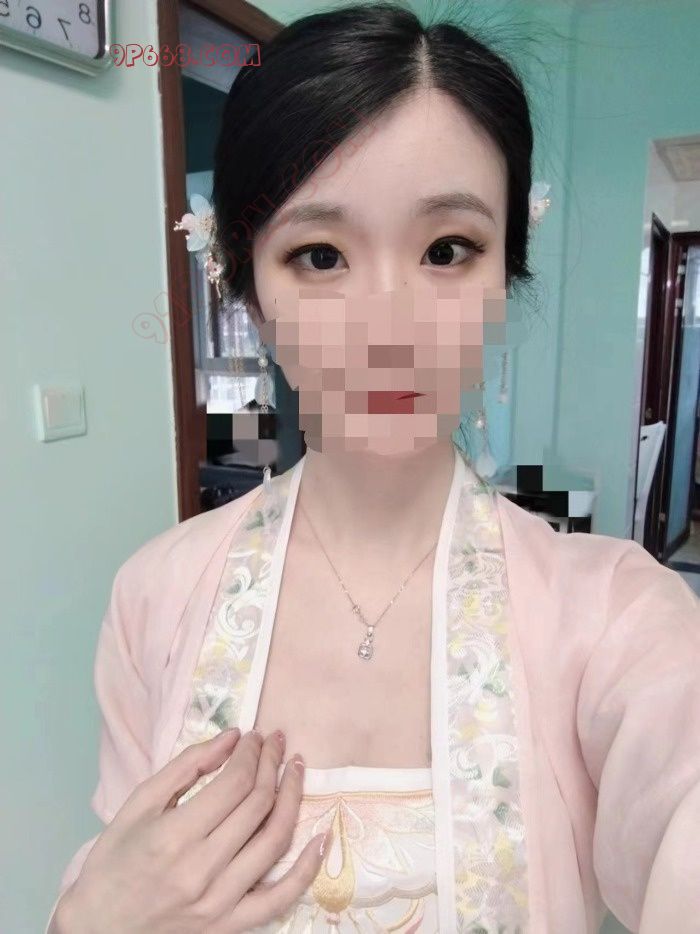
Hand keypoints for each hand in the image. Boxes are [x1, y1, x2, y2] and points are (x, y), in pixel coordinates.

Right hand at [54, 729, 329, 932]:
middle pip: (258, 805)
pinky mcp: (229, 926)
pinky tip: (320, 838)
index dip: (252, 753)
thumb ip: (186, 767)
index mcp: (175, 836)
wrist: (98, 930)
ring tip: (295, 770)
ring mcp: (220, 902)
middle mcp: (202, 870)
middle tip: (276, 742)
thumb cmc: (113, 864)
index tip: (255, 736)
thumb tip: (231, 738)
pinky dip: (306, 869)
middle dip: (272, 764)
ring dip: (292, 798)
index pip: (235, 782)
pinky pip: (280, 898)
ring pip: (274, 841)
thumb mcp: (138, 805)